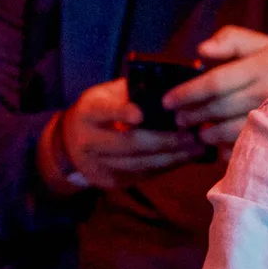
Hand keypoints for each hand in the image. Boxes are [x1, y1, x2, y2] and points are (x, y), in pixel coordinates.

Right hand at [50, 77, 204, 191]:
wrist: (70, 144)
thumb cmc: (98, 112)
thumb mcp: (105, 95)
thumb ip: (130, 91)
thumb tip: (169, 87)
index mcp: (88, 112)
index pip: (103, 111)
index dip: (121, 113)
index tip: (141, 114)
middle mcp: (89, 140)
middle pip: (127, 144)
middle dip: (164, 141)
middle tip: (192, 136)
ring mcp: (98, 165)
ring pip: (138, 164)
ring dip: (171, 158)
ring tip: (197, 149)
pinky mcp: (110, 181)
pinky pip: (142, 175)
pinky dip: (166, 167)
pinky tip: (184, 159)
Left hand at [164, 26, 267, 148]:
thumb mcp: (261, 42)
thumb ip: (230, 40)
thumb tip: (201, 50)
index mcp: (259, 67)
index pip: (214, 82)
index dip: (187, 93)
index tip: (167, 101)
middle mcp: (265, 92)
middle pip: (218, 108)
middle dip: (192, 116)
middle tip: (178, 119)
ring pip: (230, 131)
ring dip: (207, 135)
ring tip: (196, 133)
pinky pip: (248, 147)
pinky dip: (229, 151)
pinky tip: (218, 148)